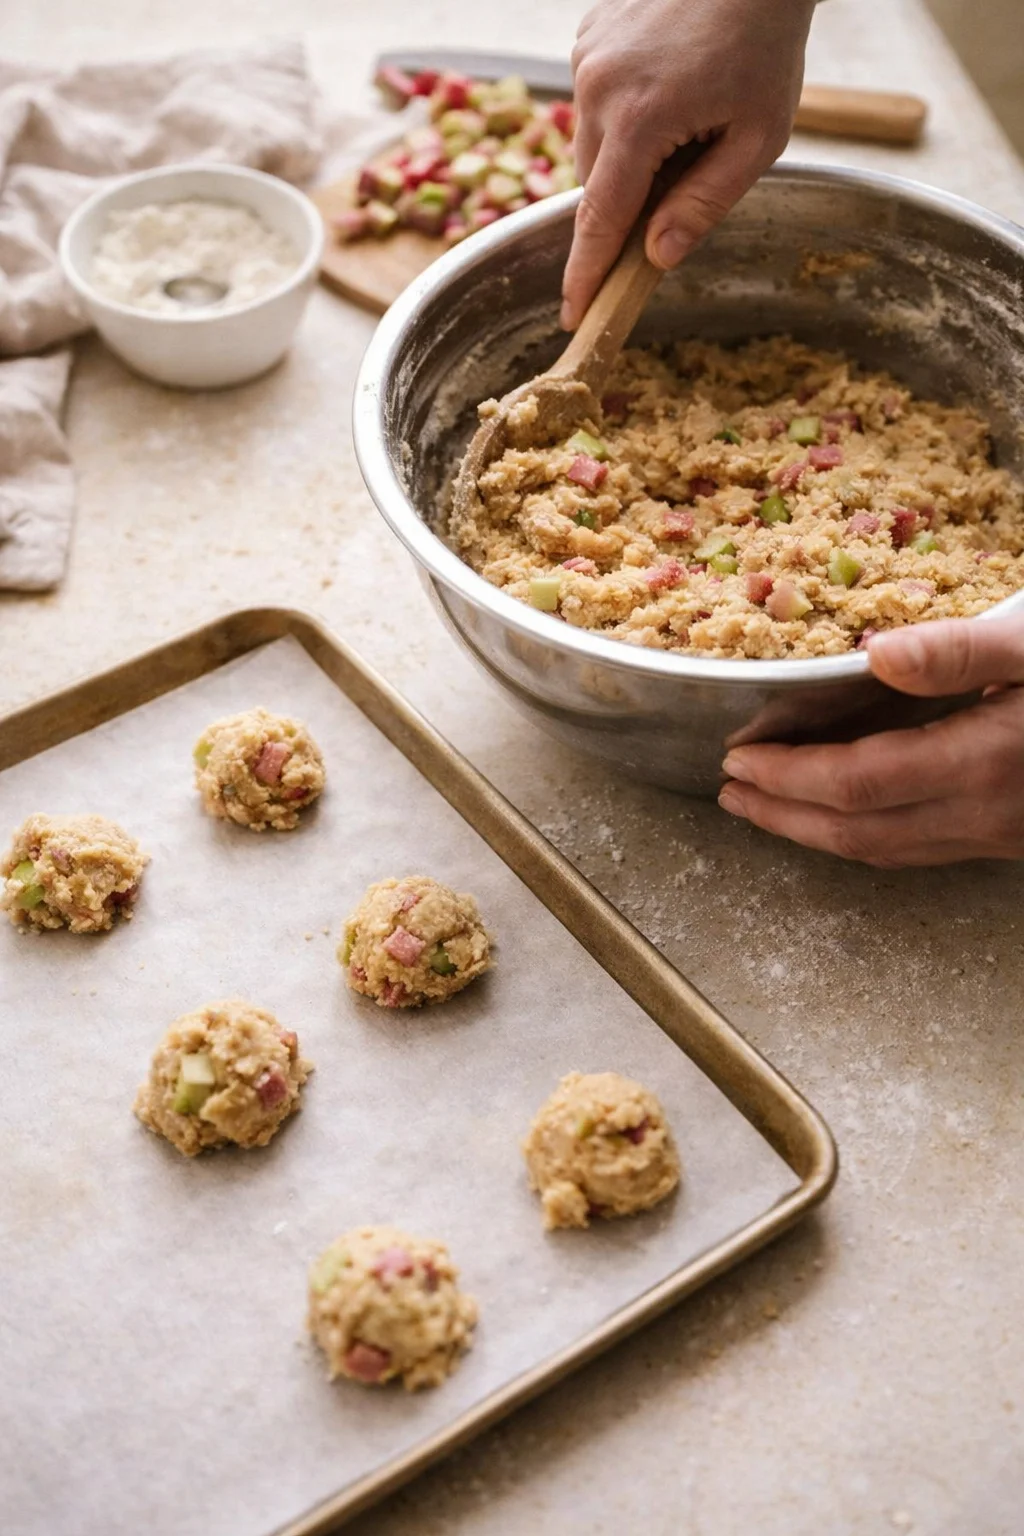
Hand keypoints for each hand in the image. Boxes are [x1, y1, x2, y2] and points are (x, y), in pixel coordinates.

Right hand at [561, 0, 815, 329]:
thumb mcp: (758, 136)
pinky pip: (594, 102)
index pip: (601, 220)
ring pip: (592, 145)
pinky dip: (622, 115)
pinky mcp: (587, 37)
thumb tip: (658, 256)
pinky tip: (667, 86)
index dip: (586, 275)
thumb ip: (705, 202)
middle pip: (595, 185)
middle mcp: (598, 87)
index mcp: (640, 119)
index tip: (574, 315)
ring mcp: (586, 57)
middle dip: (626, 206)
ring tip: (684, 119)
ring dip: (626, 157)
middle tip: (676, 191)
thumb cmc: (766, 40)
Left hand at [718, 616, 1023, 865]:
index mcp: (979, 761)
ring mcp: (992, 837)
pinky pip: (915, 851)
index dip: (788, 776)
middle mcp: (979, 813)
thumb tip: (876, 654)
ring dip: (814, 832)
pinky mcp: (1002, 842)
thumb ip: (960, 651)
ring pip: (883, 851)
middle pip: (857, 831)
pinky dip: (861, 836)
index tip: (739, 757)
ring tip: (765, 807)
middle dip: (782, 814)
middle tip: (731, 793)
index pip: (857, 782)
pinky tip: (843, 817)